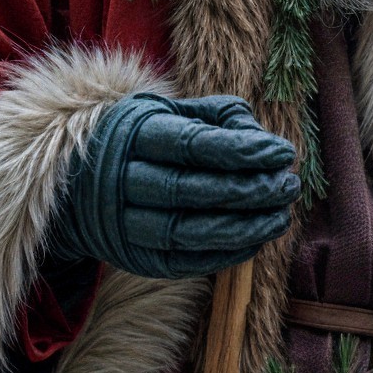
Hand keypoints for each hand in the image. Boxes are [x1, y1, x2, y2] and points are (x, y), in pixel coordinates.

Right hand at [51, 93, 298, 279]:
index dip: (241, 150)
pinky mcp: (136, 256)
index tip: (283, 152)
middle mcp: (124, 180)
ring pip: (188, 232)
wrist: (84, 179)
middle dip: (248, 190)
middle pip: (191, 190)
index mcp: (136, 134)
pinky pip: (184, 262)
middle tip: (289, 186)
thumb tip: (262, 139)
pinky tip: (257, 240)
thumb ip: (220, 117)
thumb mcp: (174, 110)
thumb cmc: (148, 137)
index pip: (191, 144)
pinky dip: (226, 254)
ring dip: (243, 228)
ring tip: (282, 217)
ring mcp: (126, 223)